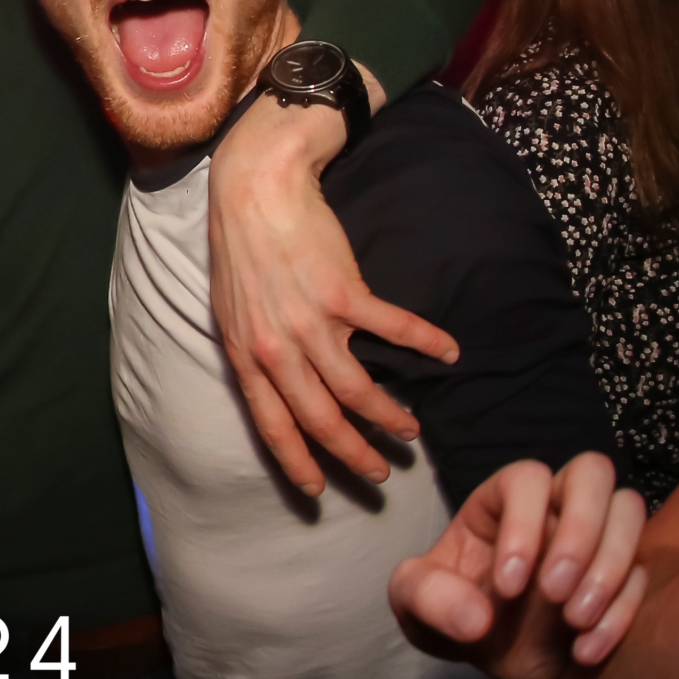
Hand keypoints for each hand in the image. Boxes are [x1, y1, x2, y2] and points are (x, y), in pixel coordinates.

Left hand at [208, 91, 459, 494]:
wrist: (257, 189)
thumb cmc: (240, 247)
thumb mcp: (230, 311)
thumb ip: (253, 351)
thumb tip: (274, 384)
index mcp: (246, 355)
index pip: (273, 425)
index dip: (298, 461)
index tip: (319, 489)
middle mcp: (278, 348)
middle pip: (322, 419)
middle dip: (354, 453)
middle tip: (380, 472)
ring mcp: (312, 323)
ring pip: (359, 391)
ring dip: (389, 418)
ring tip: (410, 432)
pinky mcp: (344, 293)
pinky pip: (394, 331)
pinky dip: (425, 344)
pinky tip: (448, 354)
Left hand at [388, 453, 647, 678]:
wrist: (489, 656)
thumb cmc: (451, 611)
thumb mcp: (414, 603)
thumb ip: (429, 599)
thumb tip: (477, 618)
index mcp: (502, 498)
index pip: (527, 478)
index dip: (524, 524)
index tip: (507, 585)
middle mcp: (555, 506)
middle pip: (593, 472)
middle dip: (581, 530)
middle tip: (554, 591)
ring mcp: (596, 539)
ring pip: (630, 512)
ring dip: (610, 568)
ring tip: (573, 619)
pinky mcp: (623, 579)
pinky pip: (644, 577)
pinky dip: (621, 615)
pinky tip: (584, 650)